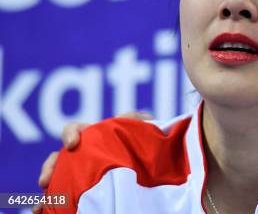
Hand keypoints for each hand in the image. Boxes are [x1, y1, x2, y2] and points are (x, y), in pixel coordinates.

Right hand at [33, 111, 152, 212]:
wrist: (142, 172)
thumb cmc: (137, 147)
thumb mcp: (139, 135)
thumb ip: (140, 124)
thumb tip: (148, 120)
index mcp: (91, 137)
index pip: (74, 130)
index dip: (70, 134)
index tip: (72, 144)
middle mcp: (79, 156)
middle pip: (56, 159)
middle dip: (49, 168)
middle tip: (45, 180)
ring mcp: (75, 174)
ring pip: (53, 180)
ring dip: (47, 189)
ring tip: (42, 203)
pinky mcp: (75, 192)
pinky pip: (56, 200)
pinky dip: (47, 205)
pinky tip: (42, 211)